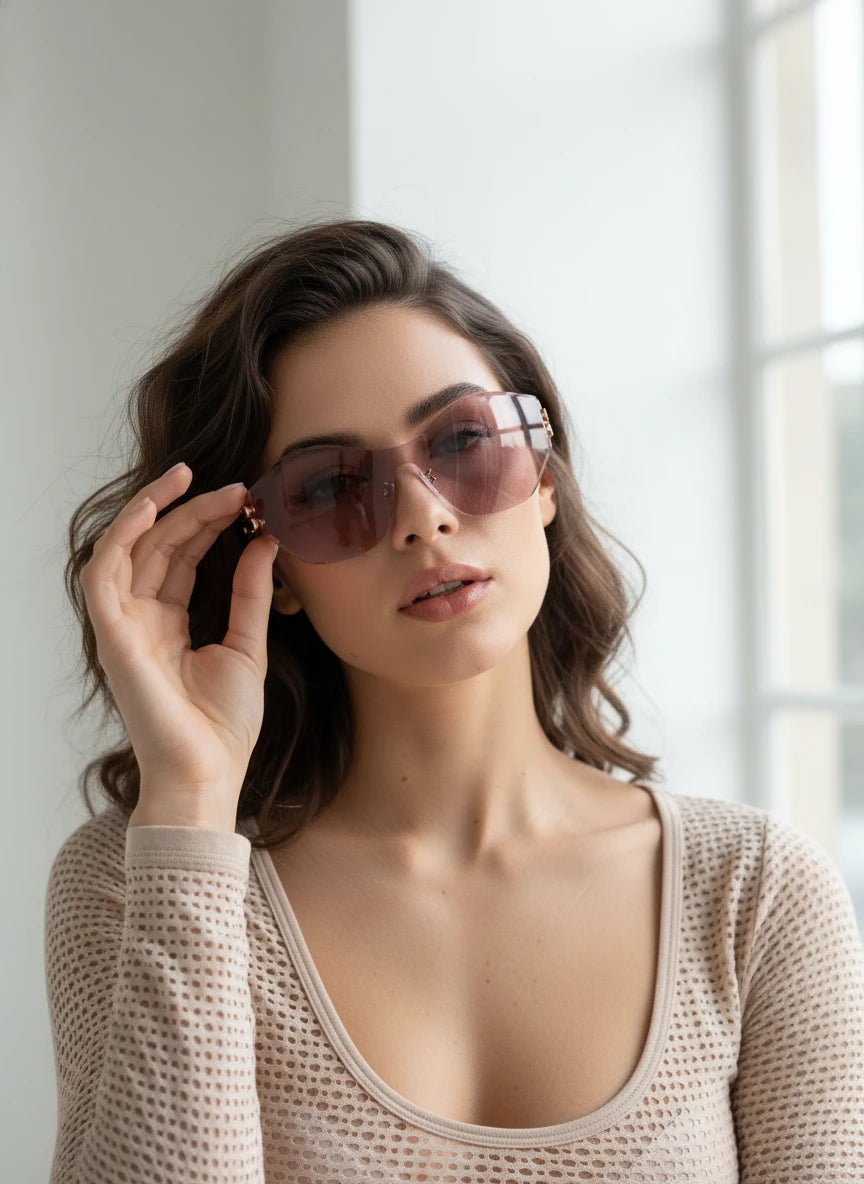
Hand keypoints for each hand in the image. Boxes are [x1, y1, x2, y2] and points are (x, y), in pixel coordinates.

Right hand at [79, 462, 277, 830]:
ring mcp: (124, 627)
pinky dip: (122, 539)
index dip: (207, 523)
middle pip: (158, 546)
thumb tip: (266, 542)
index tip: (244, 499)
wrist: (210, 772)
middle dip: (191, 509)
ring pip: (128, 550)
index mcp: (170, 623)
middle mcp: (142, 619)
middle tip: (232, 486)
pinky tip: (152, 510)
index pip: (181, 557)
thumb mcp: (248, 645)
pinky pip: (103, 576)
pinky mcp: (112, 637)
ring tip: (189, 479)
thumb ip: (250, 593)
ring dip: (155, 510)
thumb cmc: (225, 725)